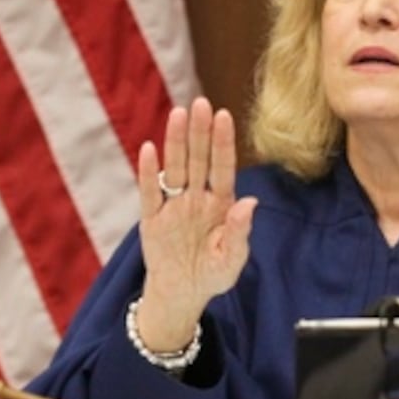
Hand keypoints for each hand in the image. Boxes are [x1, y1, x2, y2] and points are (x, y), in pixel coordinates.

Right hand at [134, 98, 257, 350]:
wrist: (182, 295)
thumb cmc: (212, 275)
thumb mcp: (232, 259)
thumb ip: (240, 232)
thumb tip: (249, 202)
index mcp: (220, 204)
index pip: (223, 167)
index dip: (223, 142)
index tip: (224, 116)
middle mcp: (197, 199)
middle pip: (198, 159)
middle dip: (199, 132)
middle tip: (200, 103)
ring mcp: (173, 207)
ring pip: (174, 168)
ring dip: (175, 142)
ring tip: (177, 114)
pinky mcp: (152, 220)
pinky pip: (149, 193)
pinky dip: (149, 172)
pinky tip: (149, 150)